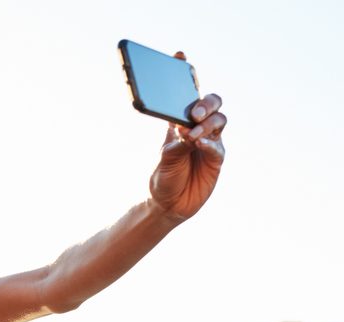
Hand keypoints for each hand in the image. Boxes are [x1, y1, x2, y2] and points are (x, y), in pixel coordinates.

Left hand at [149, 55, 226, 221]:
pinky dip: (209, 142)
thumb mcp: (163, 160)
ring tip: (193, 134)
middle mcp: (197, 128)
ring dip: (208, 123)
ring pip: (219, 120)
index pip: (185, 95)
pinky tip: (199, 144)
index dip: (185, 74)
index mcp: (178, 123)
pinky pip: (218, 145)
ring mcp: (209, 142)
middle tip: (193, 113)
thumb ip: (175, 144)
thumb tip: (186, 130)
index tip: (179, 55)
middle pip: (210, 103)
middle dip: (205, 103)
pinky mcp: (216, 158)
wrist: (169, 206)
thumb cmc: (162, 179)